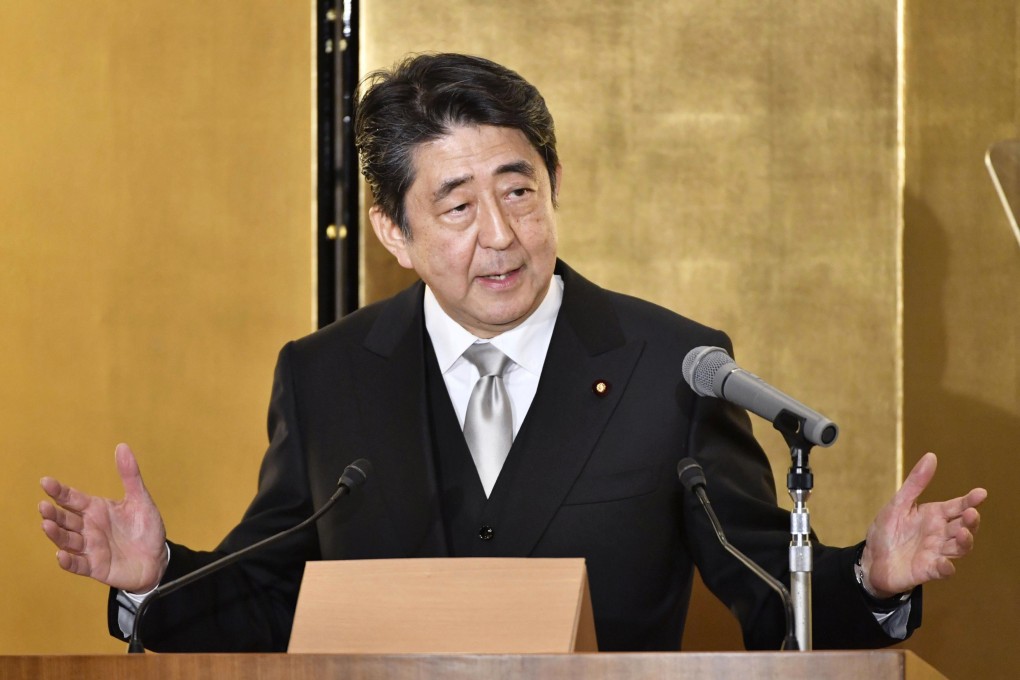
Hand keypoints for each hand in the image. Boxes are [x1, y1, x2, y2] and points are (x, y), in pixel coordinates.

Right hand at [39, 443, 168, 592]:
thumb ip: (130, 475)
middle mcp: (88, 528)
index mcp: (96, 509)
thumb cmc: (145, 528)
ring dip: (56, 534)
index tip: (46, 482)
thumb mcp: (140, 499)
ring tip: (47, 525)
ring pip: (67, 541)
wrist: (157, 558)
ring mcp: (90, 548)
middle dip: (53, 513)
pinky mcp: (95, 567)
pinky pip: (78, 565)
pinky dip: (68, 561)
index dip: (59, 491)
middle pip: (65, 519)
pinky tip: (60, 555)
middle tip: (44, 506)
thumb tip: (122, 446)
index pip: (72, 498)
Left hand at [861, 452, 986, 598]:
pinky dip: (946, 568)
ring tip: (962, 533)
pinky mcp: (928, 570)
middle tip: (971, 513)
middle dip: (970, 521)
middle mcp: (939, 534)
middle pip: (963, 527)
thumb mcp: (899, 503)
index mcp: (934, 516)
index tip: (981, 493)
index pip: (957, 506)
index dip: (970, 500)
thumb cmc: (887, 531)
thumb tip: (931, 456)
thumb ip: (916, 483)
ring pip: (958, 548)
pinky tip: (945, 563)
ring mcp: (935, 553)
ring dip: (964, 541)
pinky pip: (942, 570)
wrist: (871, 560)